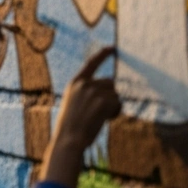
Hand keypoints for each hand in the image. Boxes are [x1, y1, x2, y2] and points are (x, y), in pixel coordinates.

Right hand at [43, 48, 120, 187]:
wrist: (69, 139)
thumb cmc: (70, 127)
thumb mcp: (73, 104)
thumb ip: (86, 94)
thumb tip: (109, 91)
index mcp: (74, 83)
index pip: (91, 64)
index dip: (102, 55)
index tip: (112, 48)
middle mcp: (84, 84)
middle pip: (109, 83)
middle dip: (110, 96)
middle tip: (100, 112)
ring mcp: (94, 91)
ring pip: (115, 94)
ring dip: (112, 106)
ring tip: (99, 118)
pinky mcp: (103, 101)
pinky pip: (118, 104)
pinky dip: (115, 113)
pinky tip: (103, 120)